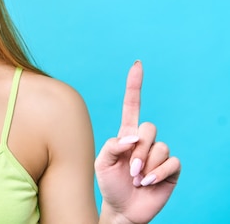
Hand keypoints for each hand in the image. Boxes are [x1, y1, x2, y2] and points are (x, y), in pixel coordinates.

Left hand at [95, 61, 180, 223]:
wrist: (122, 209)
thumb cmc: (109, 183)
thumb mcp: (102, 162)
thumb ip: (112, 145)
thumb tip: (133, 137)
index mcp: (126, 134)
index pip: (133, 105)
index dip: (135, 86)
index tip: (137, 65)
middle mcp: (145, 141)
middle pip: (149, 128)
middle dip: (138, 150)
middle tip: (129, 169)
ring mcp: (159, 154)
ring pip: (160, 146)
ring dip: (145, 165)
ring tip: (136, 179)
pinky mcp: (171, 169)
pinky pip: (171, 162)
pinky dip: (158, 173)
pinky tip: (148, 183)